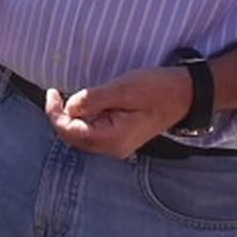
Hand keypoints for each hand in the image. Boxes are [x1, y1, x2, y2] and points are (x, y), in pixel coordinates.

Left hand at [44, 65, 192, 158]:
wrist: (184, 94)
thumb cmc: (156, 89)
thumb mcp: (123, 88)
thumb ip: (94, 99)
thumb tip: (69, 106)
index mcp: (112, 139)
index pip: (71, 132)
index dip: (55, 114)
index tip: (51, 92)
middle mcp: (113, 147)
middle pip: (74, 137)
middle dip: (60, 116)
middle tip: (55, 92)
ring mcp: (117, 144)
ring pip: (82, 135)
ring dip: (71, 117)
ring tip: (67, 96)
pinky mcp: (120, 136)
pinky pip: (94, 131)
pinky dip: (83, 118)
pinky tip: (84, 103)